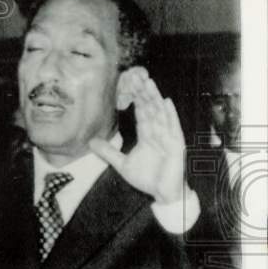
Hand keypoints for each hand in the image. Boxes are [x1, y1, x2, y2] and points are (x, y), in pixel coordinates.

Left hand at [90, 67, 187, 204]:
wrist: (162, 194)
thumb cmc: (147, 178)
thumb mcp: (122, 164)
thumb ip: (108, 152)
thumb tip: (91, 142)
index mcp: (148, 135)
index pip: (141, 112)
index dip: (135, 98)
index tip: (129, 83)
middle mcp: (158, 132)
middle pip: (150, 108)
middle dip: (143, 92)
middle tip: (136, 75)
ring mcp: (168, 137)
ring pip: (160, 113)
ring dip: (155, 98)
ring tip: (149, 82)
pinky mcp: (176, 145)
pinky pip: (173, 128)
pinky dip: (170, 115)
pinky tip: (166, 102)